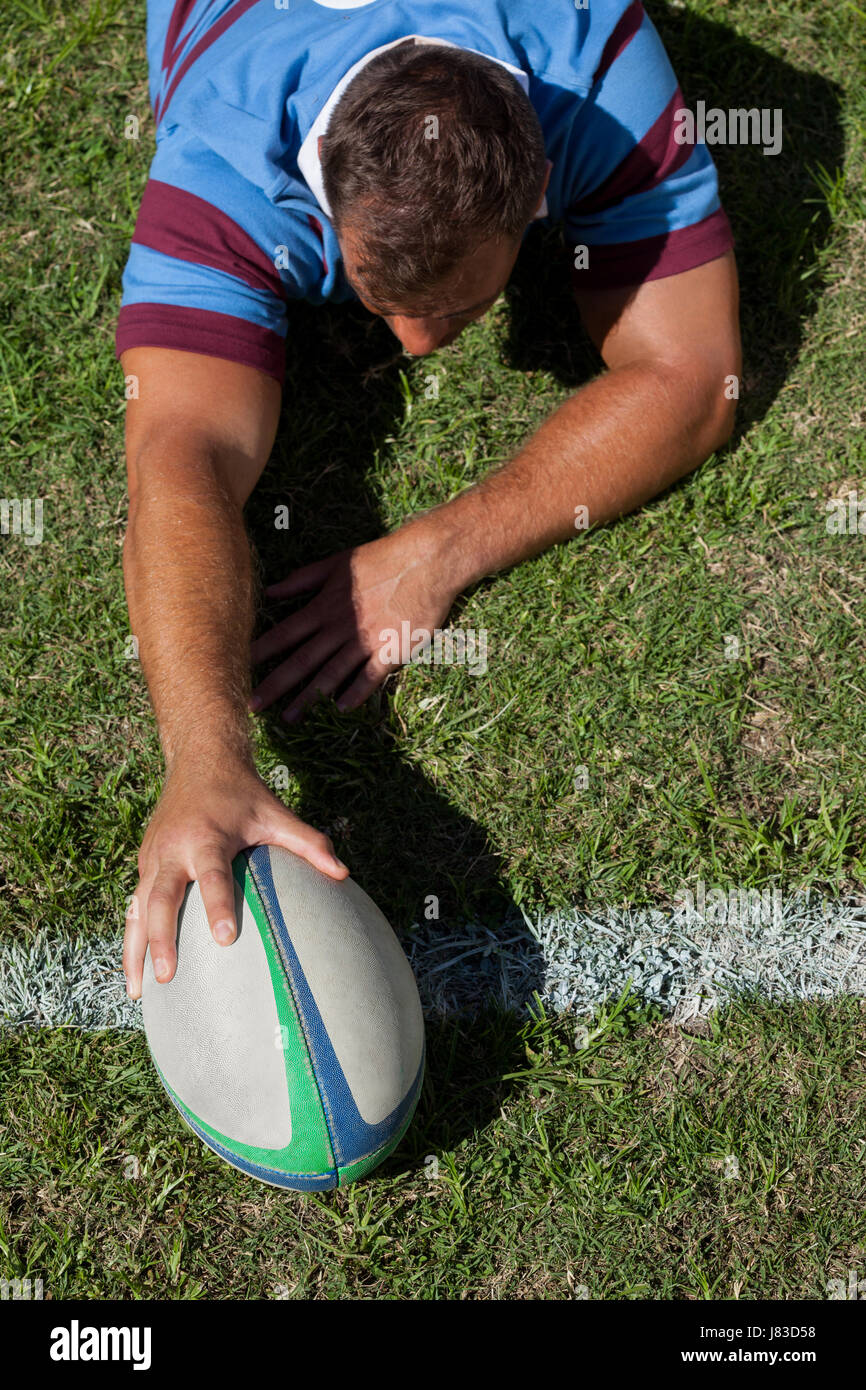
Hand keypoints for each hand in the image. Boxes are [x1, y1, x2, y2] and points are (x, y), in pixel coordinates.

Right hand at [123, 756, 347, 997]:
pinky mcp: (145, 864)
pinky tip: (135, 975)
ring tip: (138, 992)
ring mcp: (153, 857)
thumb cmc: (242, 793)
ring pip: (138, 907)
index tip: (226, 938)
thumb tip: (343, 874)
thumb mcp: (275, 813)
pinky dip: (131, 938)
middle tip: (169, 975)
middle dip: (161, 937)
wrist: (199, 760)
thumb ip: (308, 843)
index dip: (217, 905)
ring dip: (136, 948)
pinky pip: (134, 905)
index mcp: (207, 836)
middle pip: (162, 897)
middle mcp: (174, 848)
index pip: (212, 875)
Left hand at [249, 523, 456, 720]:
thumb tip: (270, 590)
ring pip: (330, 674)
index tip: (234, 666)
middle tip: (250, 706)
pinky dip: (355, 692)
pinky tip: (340, 709)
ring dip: (308, 698)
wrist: (426, 560)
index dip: (259, 652)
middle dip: (274, 685)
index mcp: (324, 606)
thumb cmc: (381, 558)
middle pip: (301, 660)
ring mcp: (365, 639)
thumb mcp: (337, 564)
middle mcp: (340, 626)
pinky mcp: (391, 649)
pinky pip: (369, 676)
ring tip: (288, 718)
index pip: (284, 634)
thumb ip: (302, 579)